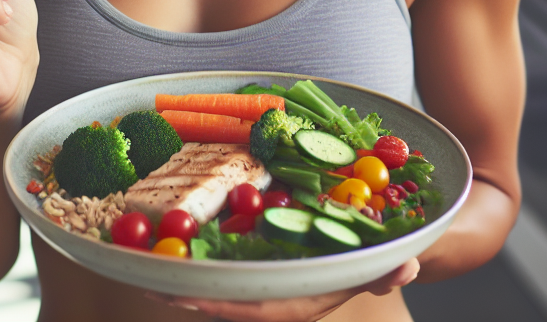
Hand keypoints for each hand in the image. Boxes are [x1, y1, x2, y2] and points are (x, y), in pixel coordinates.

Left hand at [146, 258, 418, 321]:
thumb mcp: (384, 262)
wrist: (370, 252)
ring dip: (183, 273)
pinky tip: (172, 239)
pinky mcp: (258, 258)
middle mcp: (274, 292)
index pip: (253, 307)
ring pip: (218, 279)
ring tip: (142, 260)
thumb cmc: (371, 257)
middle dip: (185, 291)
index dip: (218, 303)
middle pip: (222, 297)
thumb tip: (404, 267)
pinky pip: (224, 258)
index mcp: (298, 299)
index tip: (184, 298)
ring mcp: (263, 276)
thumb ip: (392, 268)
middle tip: (145, 276)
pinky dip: (197, 253)